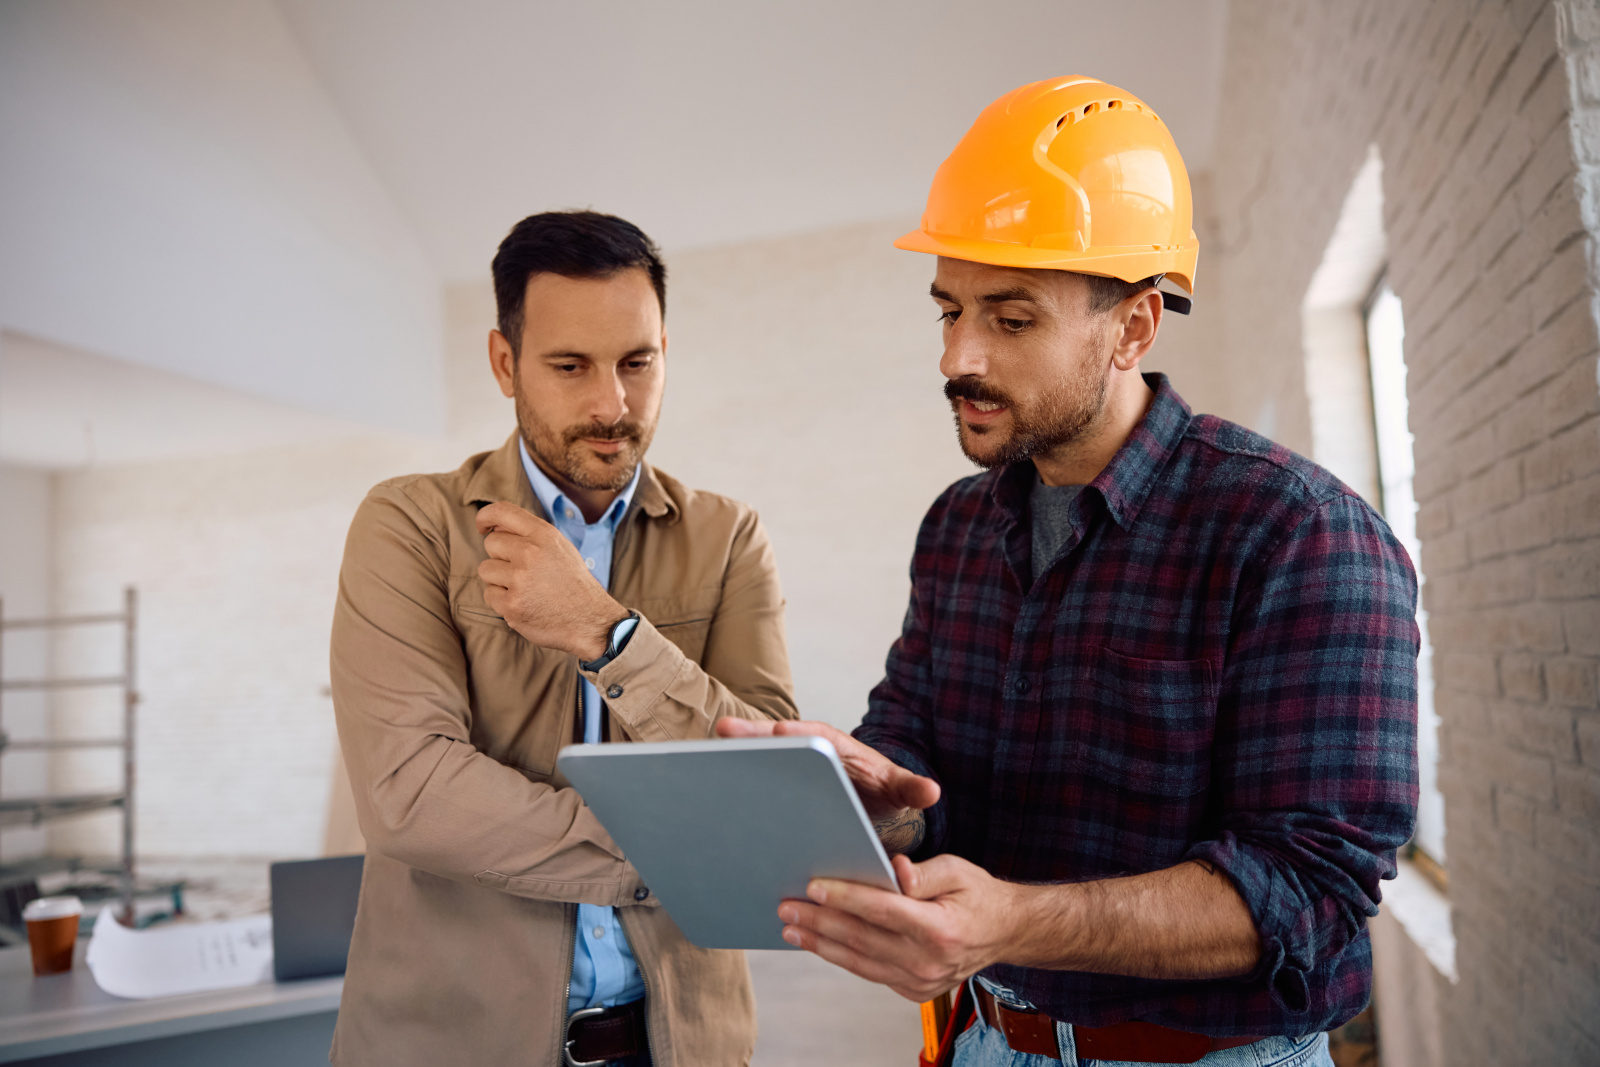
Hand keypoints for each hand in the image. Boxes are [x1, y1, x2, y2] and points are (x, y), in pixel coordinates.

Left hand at [475, 502, 627, 659]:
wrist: (589, 620)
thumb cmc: (572, 583)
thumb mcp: (560, 548)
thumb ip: (530, 535)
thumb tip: (495, 528)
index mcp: (544, 535)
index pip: (502, 511)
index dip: (485, 517)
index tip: (483, 527)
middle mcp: (530, 553)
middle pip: (491, 544)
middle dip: (500, 557)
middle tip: (522, 571)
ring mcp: (519, 580)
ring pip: (485, 569)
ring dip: (498, 580)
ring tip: (523, 588)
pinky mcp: (511, 605)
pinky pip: (489, 594)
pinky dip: (501, 601)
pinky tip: (523, 603)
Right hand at [713, 718, 938, 821]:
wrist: (865, 802)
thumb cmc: (879, 790)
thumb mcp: (897, 790)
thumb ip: (911, 789)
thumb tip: (930, 791)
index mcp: (835, 748)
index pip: (816, 737)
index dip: (799, 735)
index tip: (782, 732)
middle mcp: (805, 751)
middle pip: (776, 739)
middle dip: (751, 735)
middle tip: (724, 730)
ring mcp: (785, 768)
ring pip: (756, 757)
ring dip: (731, 756)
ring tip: (703, 757)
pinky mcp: (772, 786)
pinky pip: (750, 782)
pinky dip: (729, 785)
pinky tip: (708, 796)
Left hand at [779, 853, 1022, 1002]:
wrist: (1005, 933)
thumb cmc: (978, 896)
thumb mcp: (958, 871)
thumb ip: (923, 873)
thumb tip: (893, 869)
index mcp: (939, 929)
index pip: (881, 910)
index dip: (845, 897)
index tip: (814, 886)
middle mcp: (928, 962)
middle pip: (862, 939)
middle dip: (819, 921)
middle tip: (787, 906)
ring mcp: (921, 982)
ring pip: (860, 962)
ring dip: (821, 944)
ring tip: (792, 927)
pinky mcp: (914, 991)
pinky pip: (870, 973)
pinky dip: (843, 957)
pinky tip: (821, 942)